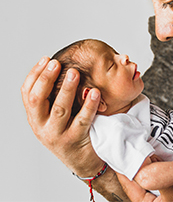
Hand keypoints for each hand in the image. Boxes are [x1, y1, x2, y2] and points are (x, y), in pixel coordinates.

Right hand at [21, 57, 102, 176]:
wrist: (84, 161)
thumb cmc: (73, 131)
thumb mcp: (58, 116)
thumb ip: (56, 96)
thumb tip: (62, 66)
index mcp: (35, 118)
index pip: (27, 93)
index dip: (35, 74)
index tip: (46, 59)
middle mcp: (42, 127)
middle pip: (38, 99)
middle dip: (46, 78)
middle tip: (57, 63)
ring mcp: (57, 135)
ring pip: (59, 109)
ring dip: (67, 88)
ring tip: (75, 72)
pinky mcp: (75, 140)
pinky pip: (82, 120)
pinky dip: (89, 105)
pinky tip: (95, 92)